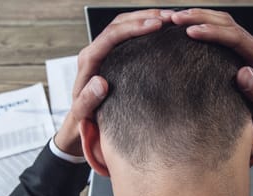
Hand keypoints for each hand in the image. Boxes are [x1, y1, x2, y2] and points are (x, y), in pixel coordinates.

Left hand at [54, 9, 173, 155]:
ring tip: (171, 18)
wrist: (81, 121)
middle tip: (171, 17)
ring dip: (146, 17)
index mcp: (88, 61)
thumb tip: (101, 83)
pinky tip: (162, 29)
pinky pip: (128, 35)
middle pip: (119, 23)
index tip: (156, 25)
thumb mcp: (83, 113)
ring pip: (124, 24)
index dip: (134, 28)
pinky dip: (144, 27)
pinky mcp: (112, 55)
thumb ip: (88, 99)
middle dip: (145, 16)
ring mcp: (103, 52)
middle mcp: (94, 52)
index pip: (112, 36)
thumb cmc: (83, 119)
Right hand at [171, 9, 252, 156]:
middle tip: (176, 19)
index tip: (191, 32)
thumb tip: (244, 73)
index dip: (213, 32)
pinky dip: (203, 23)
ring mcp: (246, 46)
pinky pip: (220, 30)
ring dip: (199, 16)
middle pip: (227, 23)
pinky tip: (187, 26)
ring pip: (223, 22)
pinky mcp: (237, 49)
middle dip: (201, 18)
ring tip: (176, 18)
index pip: (236, 38)